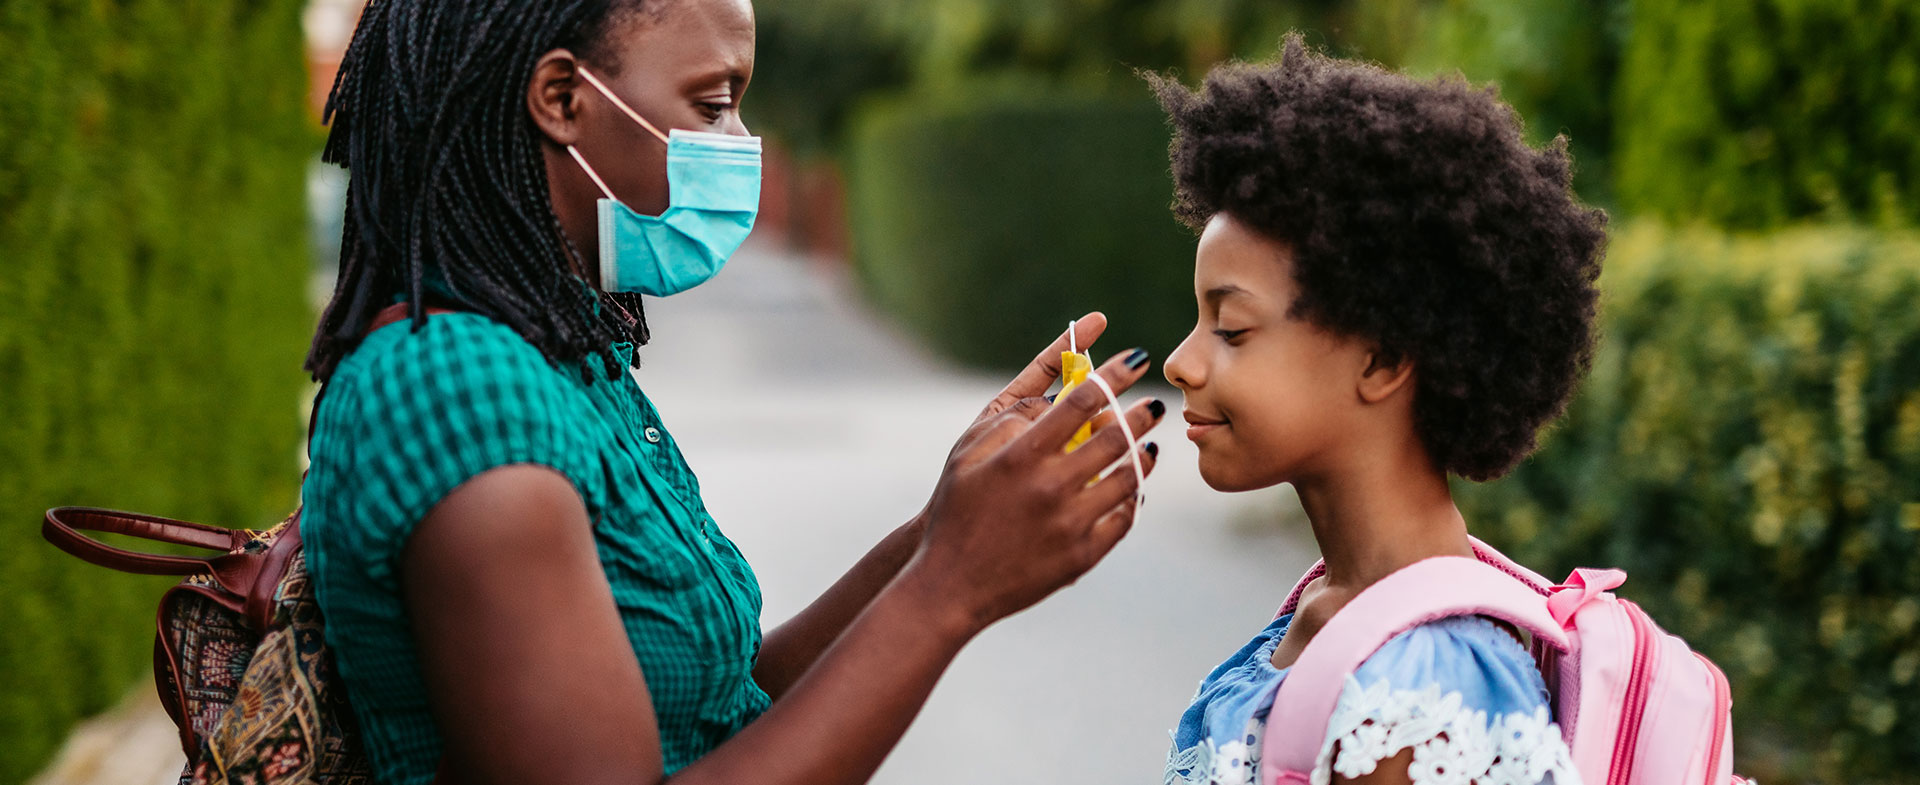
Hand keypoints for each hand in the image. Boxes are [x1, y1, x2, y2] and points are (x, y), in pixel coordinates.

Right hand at [907, 336, 1165, 633]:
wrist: (951, 584)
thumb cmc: (955, 512)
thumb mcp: (966, 456)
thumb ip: (1009, 420)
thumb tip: (1055, 399)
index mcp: (1022, 456)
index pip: (1083, 401)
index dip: (1114, 375)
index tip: (1135, 359)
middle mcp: (1051, 487)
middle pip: (1115, 436)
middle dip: (1142, 412)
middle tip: (1155, 403)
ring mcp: (1071, 524)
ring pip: (1128, 478)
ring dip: (1144, 456)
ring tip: (1149, 445)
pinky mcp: (1083, 555)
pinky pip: (1124, 519)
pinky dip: (1133, 498)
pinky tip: (1133, 487)